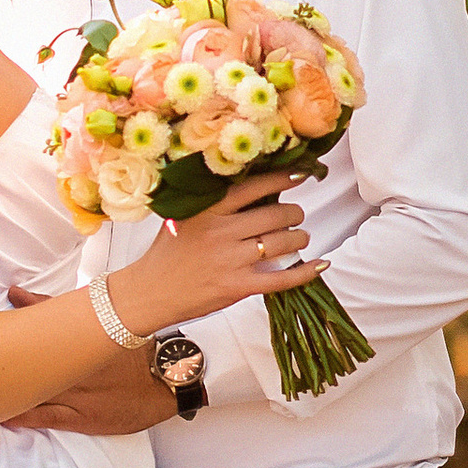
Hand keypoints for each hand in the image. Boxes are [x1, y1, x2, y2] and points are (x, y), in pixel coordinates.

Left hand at [2, 283, 175, 432]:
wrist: (169, 380)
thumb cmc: (137, 349)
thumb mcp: (107, 320)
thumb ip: (65, 307)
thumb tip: (22, 293)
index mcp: (82, 340)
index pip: (37, 332)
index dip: (6, 328)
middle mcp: (75, 368)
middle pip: (30, 364)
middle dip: (0, 360)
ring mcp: (78, 395)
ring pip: (34, 391)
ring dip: (8, 389)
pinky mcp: (84, 418)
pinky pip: (47, 418)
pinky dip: (23, 416)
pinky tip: (2, 415)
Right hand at [125, 172, 315, 333]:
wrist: (148, 292)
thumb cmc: (166, 254)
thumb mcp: (182, 217)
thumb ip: (212, 203)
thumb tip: (251, 189)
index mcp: (208, 210)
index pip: (254, 187)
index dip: (283, 179)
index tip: (300, 174)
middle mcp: (222, 232)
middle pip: (275, 215)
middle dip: (294, 214)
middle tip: (296, 215)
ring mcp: (231, 261)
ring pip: (282, 243)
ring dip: (299, 238)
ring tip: (300, 238)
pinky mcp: (237, 287)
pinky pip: (281, 278)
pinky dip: (304, 272)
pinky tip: (319, 265)